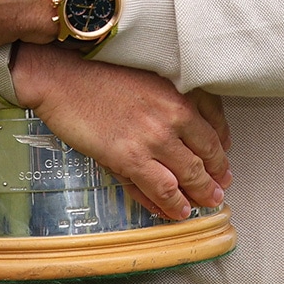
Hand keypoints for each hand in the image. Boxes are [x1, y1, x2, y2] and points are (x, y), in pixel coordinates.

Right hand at [12, 43, 230, 221]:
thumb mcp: (146, 78)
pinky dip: (172, 204)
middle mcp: (172, 116)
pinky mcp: (130, 157)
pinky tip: (177, 210)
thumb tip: (192, 130)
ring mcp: (152, 138)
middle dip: (215, 178)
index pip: (215, 129)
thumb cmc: (97, 74)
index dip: (221, 153)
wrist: (61, 76)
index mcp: (178, 94)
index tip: (222, 163)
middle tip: (218, 190)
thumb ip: (171, 101)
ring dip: (200, 195)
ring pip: (190, 176)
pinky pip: (162, 188)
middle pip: (207, 156)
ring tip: (203, 204)